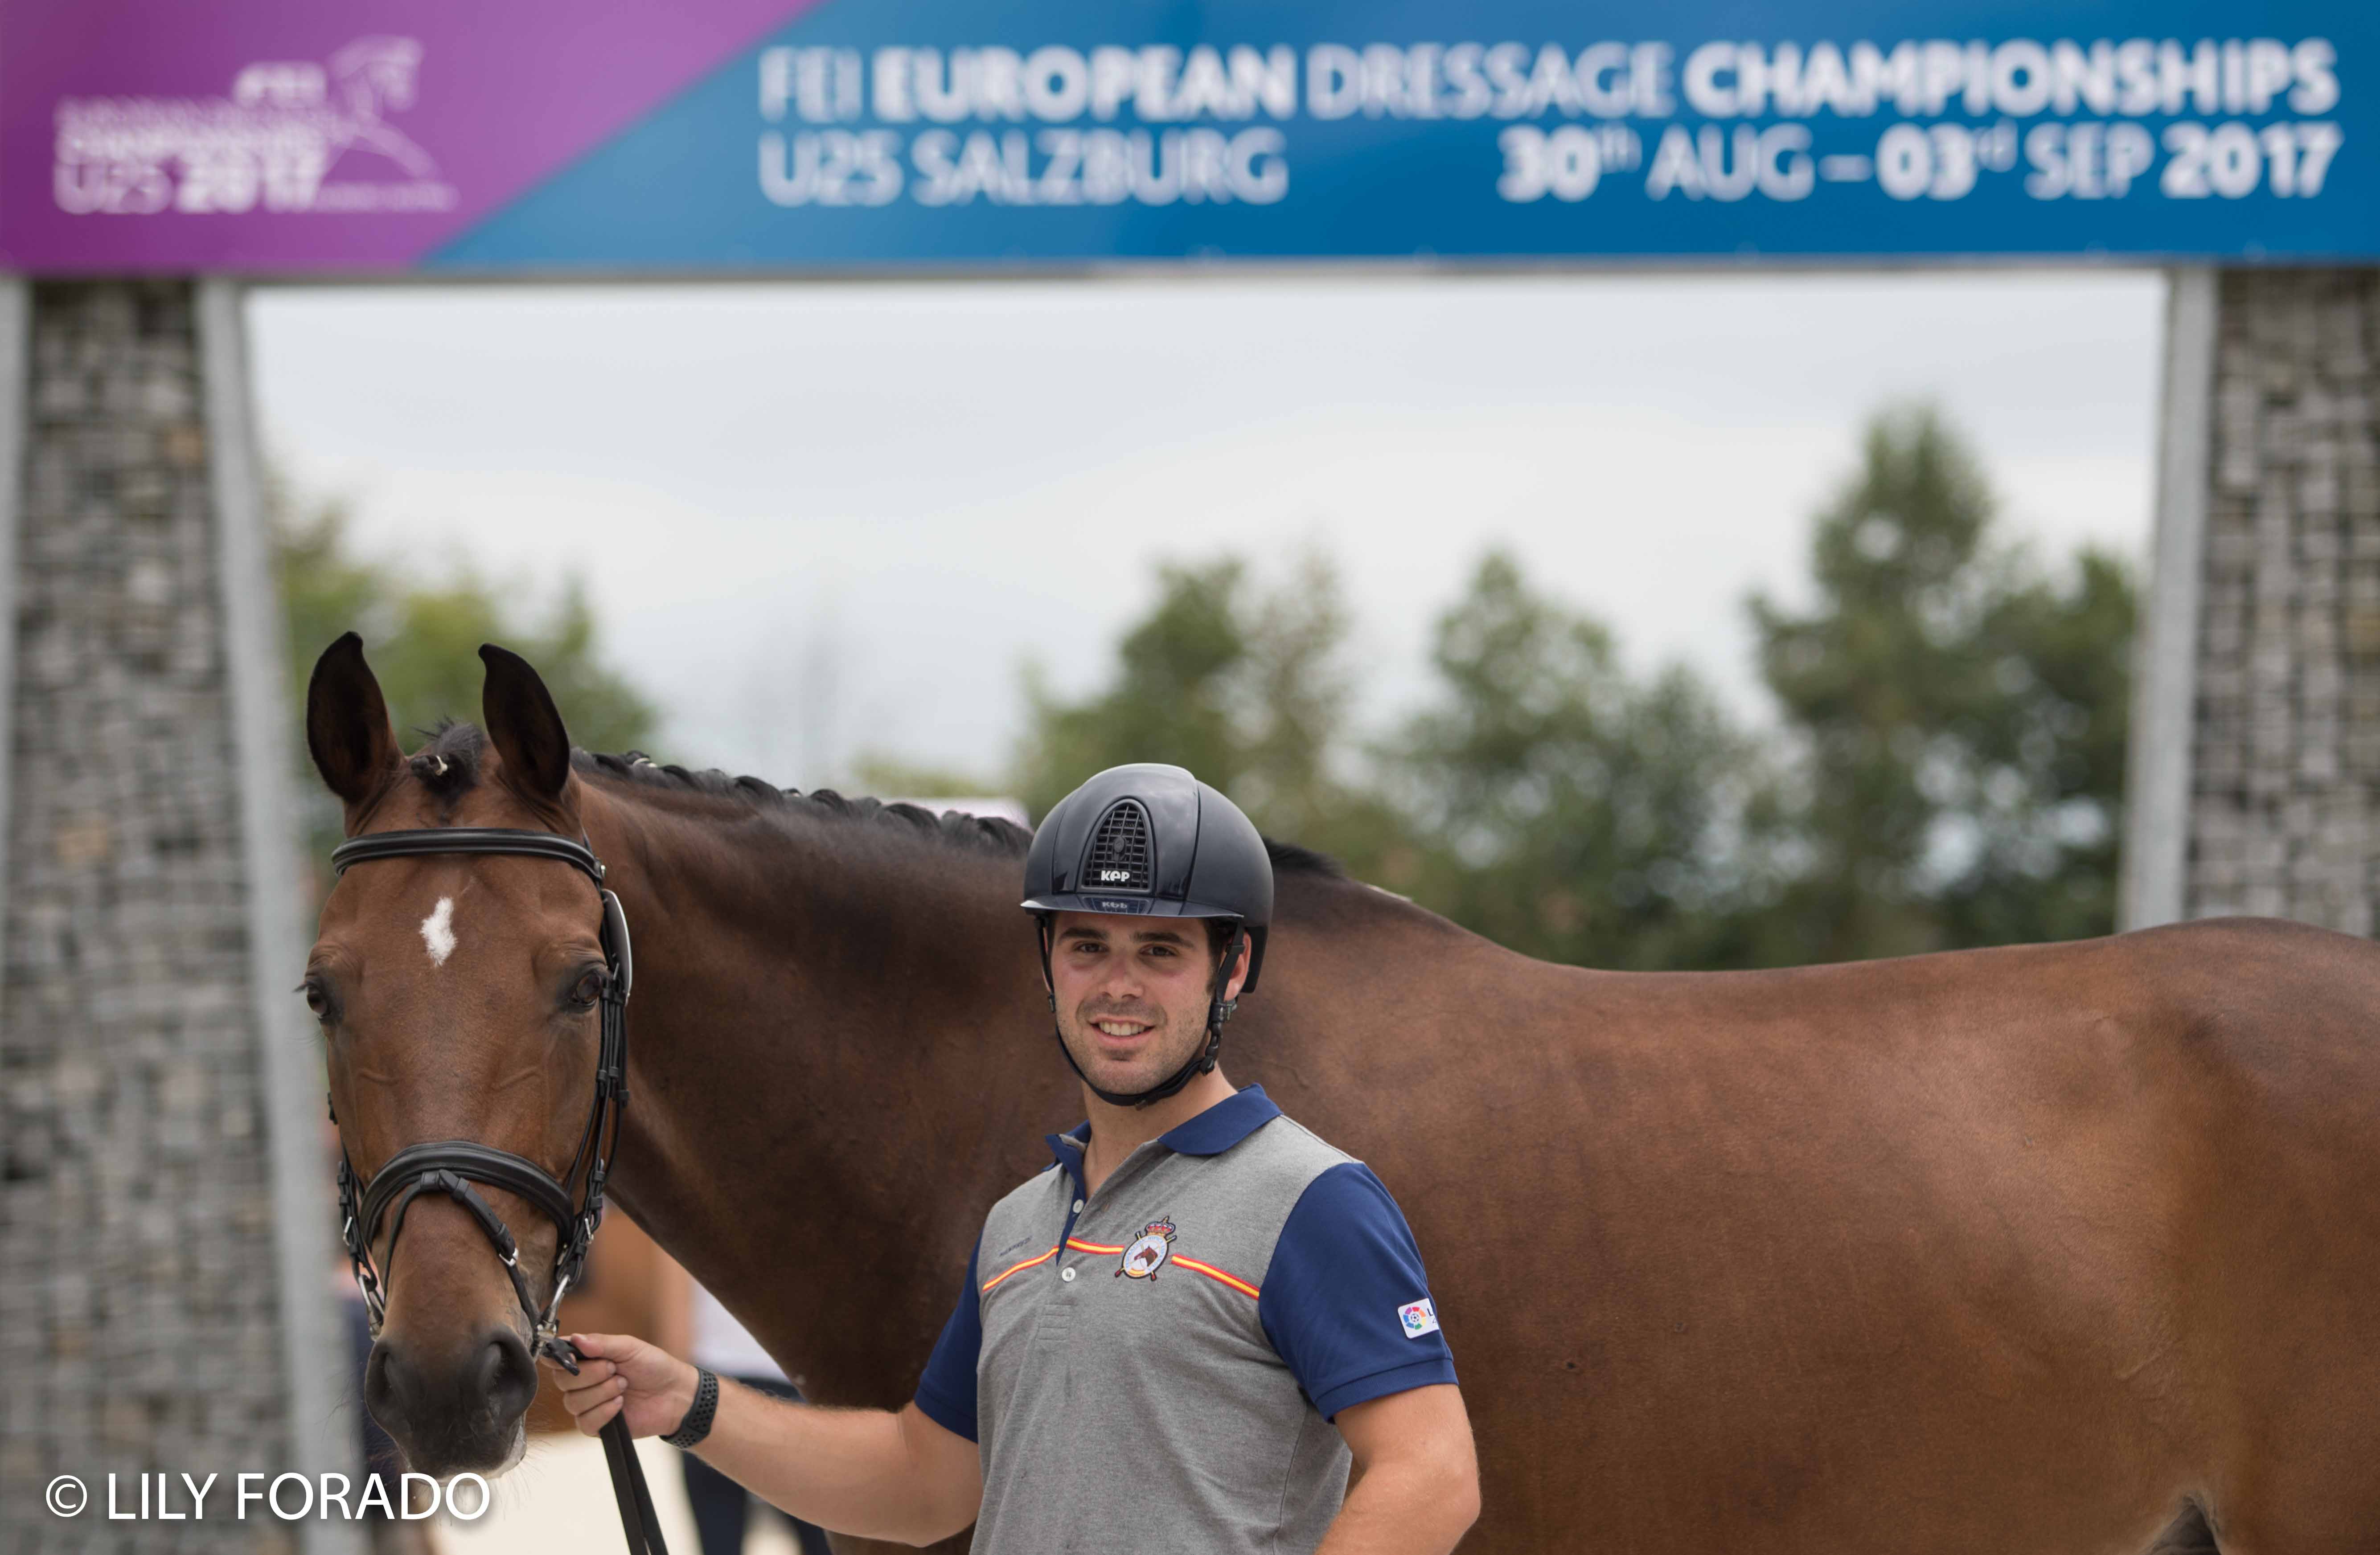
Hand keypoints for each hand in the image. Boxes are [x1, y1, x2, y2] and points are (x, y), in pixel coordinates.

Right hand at [542, 1332, 698, 1438]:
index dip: (558, 1358)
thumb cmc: (653, 1366)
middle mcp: (583, 1382)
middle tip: (615, 1369)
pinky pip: (584, 1422)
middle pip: (563, 1380)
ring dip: (601, 1392)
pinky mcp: (596, 1426)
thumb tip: (574, 1338)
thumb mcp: (630, 1347)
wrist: (675, 1394)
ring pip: (573, 1402)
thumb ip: (601, 1343)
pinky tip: (620, 1405)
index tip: (572, 1357)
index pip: (556, 1359)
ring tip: (624, 1385)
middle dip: (591, 1373)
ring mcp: (588, 1405)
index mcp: (587, 1359)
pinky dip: (604, 1411)